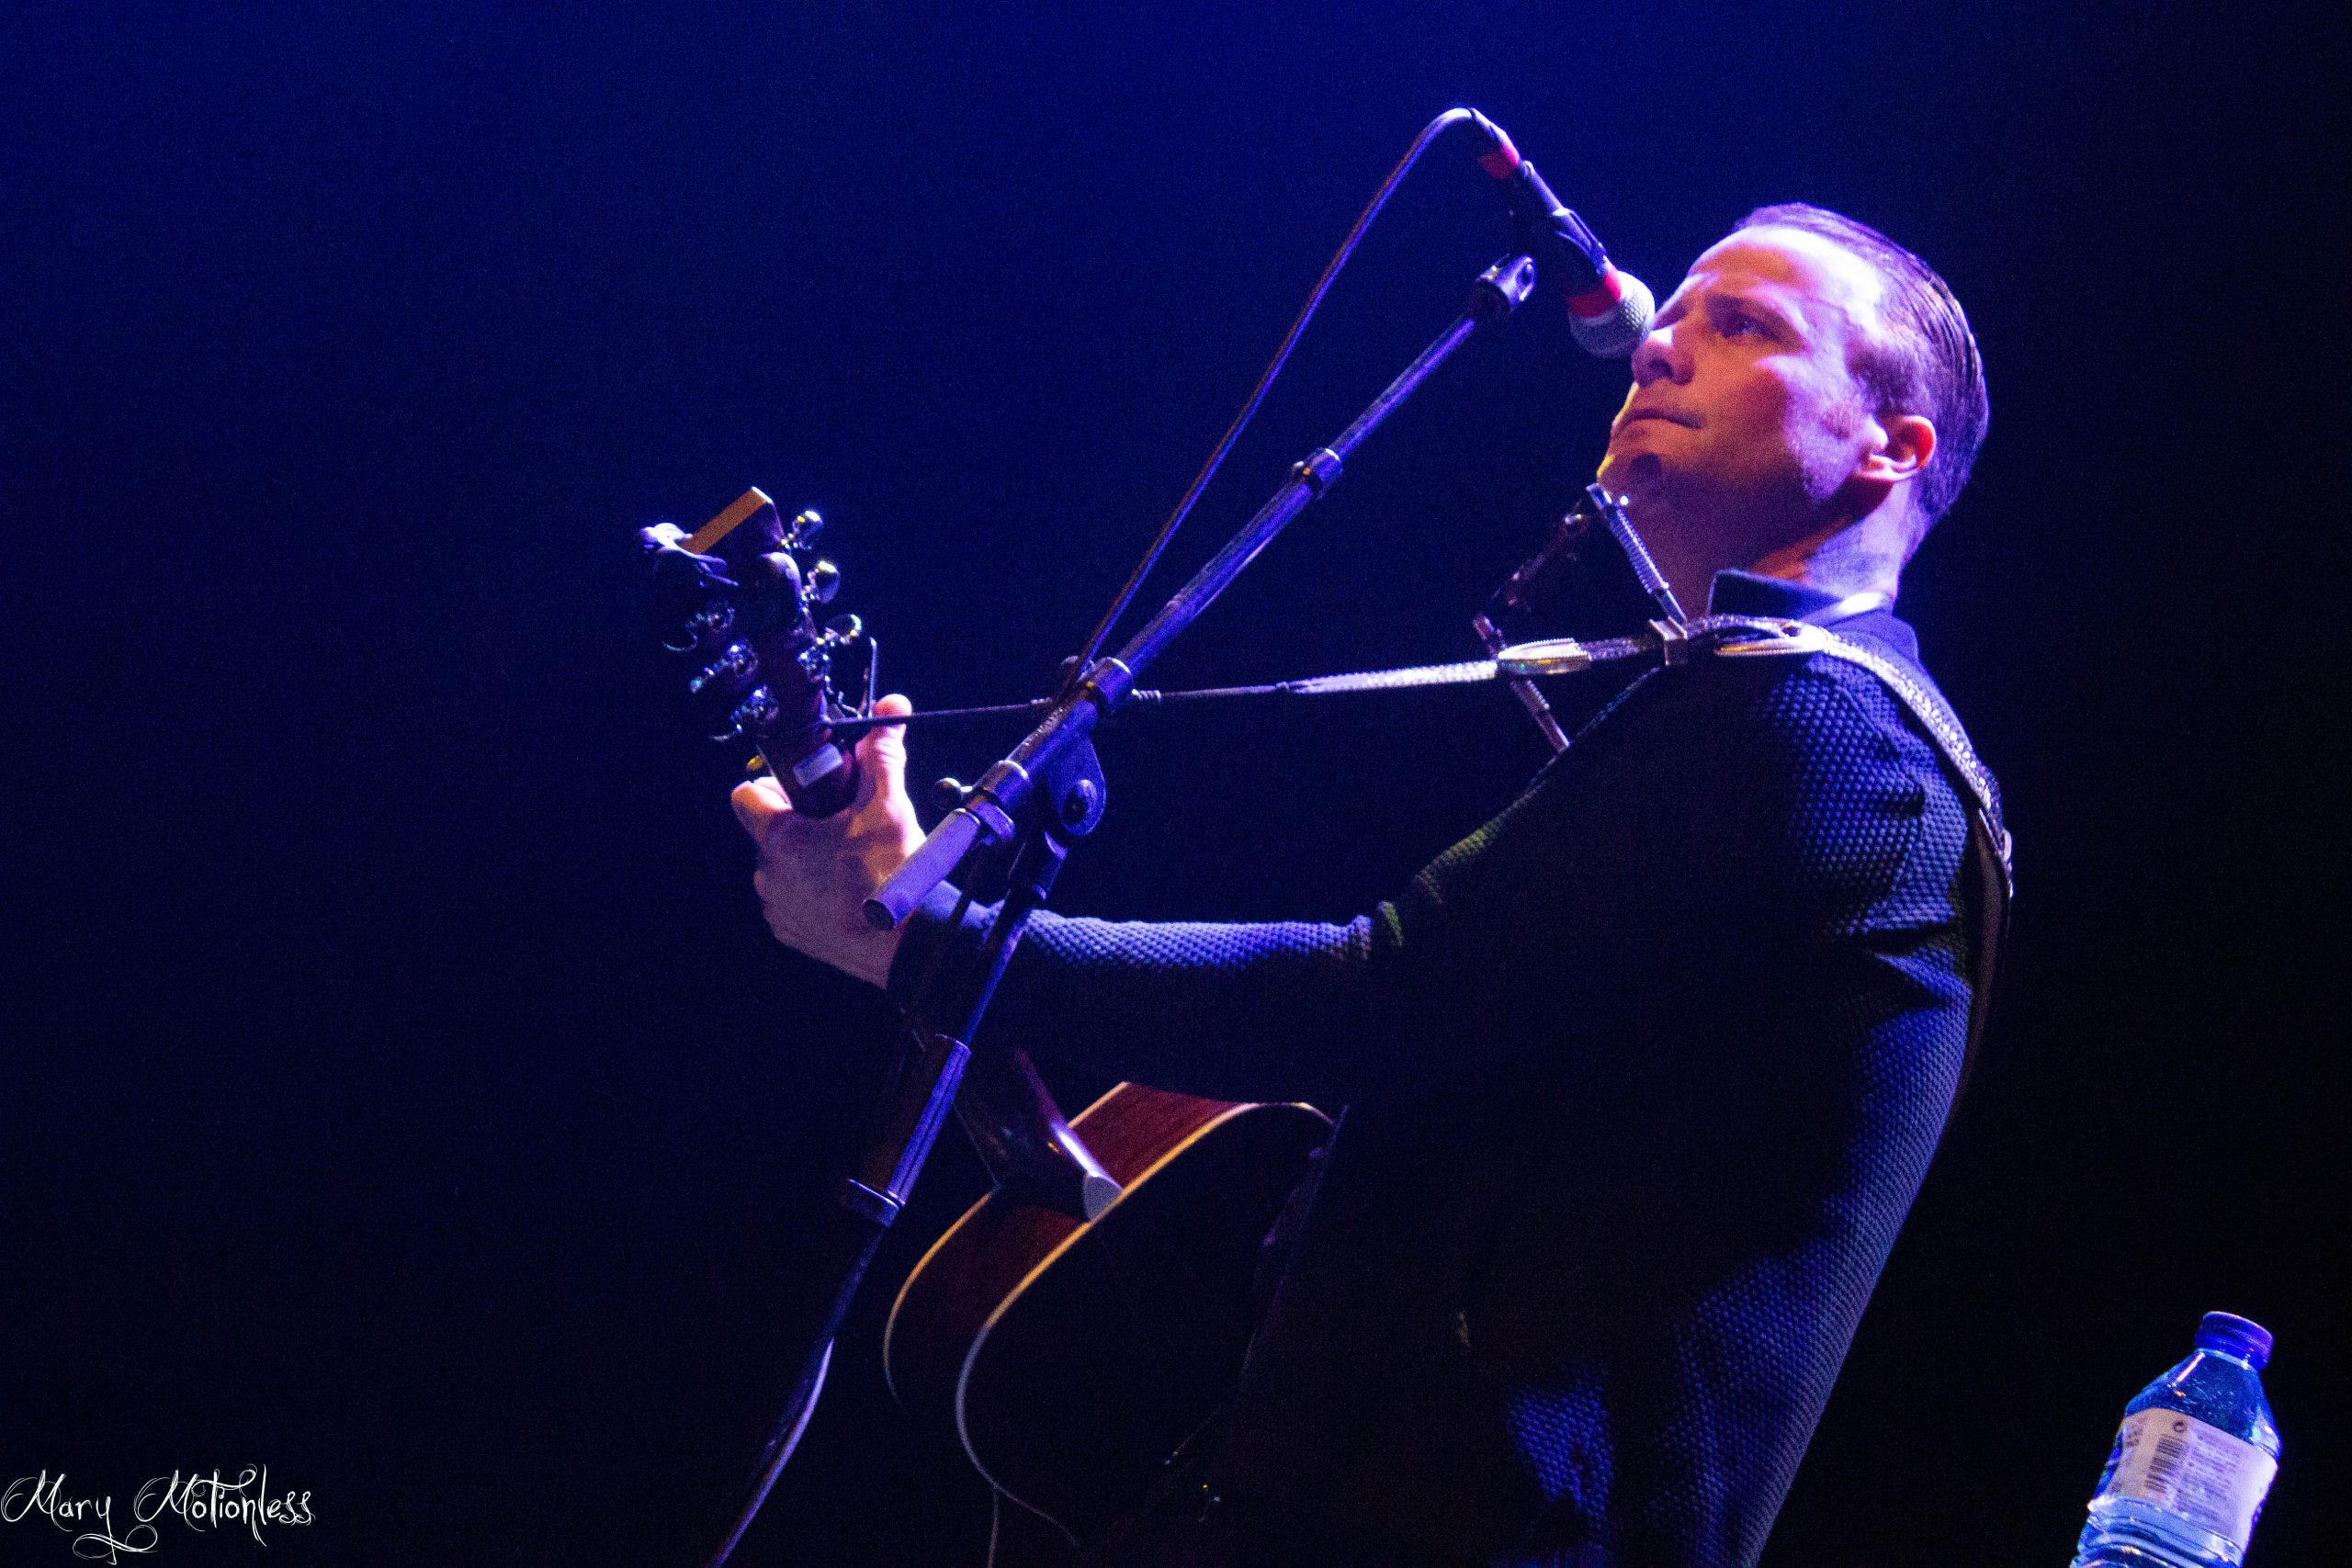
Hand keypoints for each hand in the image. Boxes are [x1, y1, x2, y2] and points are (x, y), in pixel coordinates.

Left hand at [730, 693, 923, 986]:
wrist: (904, 942)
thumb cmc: (890, 875)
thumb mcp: (888, 806)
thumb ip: (882, 755)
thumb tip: (890, 708)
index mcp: (780, 838)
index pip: (747, 795)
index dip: (775, 786)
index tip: (808, 792)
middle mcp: (768, 874)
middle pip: (770, 831)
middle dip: (802, 824)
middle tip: (842, 826)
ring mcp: (778, 907)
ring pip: (781, 867)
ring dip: (807, 860)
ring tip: (850, 862)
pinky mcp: (791, 933)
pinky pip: (792, 900)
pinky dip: (813, 893)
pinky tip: (847, 892)